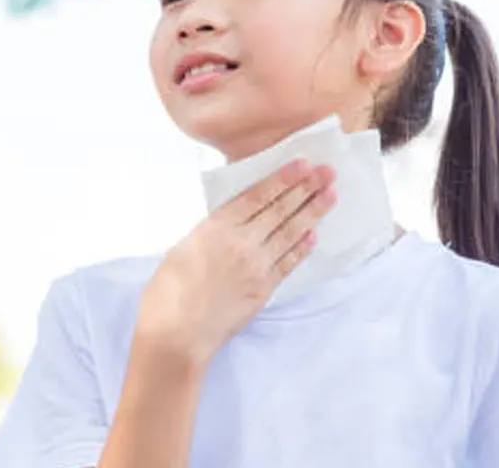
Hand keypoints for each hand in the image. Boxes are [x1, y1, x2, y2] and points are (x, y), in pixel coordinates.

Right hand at [134, 160, 336, 367]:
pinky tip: (314, 235)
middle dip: (306, 188)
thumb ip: (211, 232)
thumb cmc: (168, 291)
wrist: (176, 334)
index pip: (258, 196)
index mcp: (217, 227)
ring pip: (290, 233)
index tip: (302, 164)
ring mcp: (256, 267)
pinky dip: (302, 248)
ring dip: (312, 212)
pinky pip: (289, 263)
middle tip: (328, 172)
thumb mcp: (183, 247)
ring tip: (330, 195)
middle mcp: (242, 242)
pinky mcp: (264, 290)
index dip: (283, 179)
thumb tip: (231, 222)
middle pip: (280, 210)